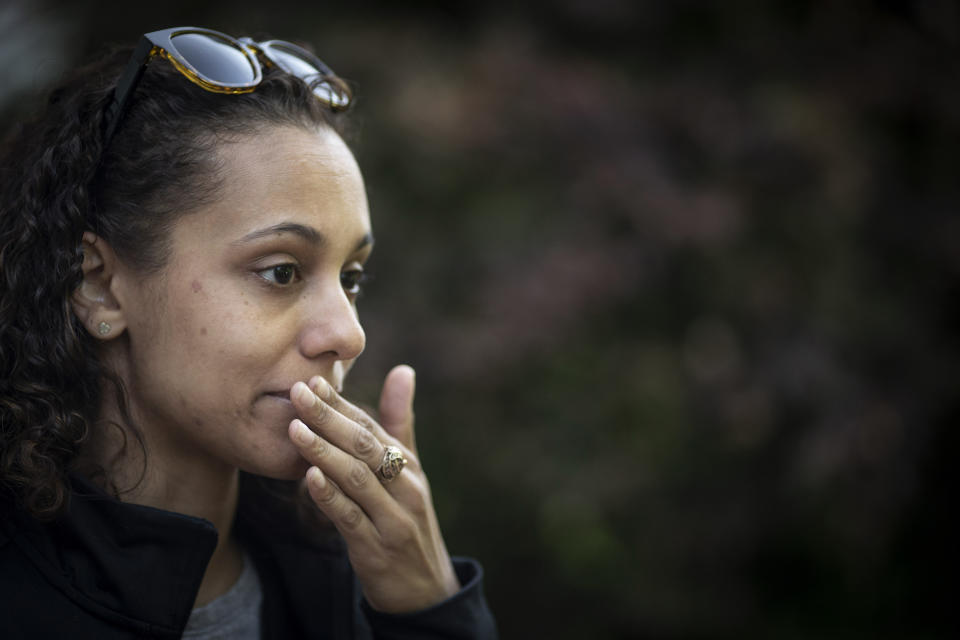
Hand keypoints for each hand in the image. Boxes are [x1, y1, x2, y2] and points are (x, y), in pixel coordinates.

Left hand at [287, 364, 460, 612]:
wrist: (425, 587)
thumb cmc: (407, 520)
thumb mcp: (409, 472)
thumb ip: (399, 422)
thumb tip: (403, 370)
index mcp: (407, 465)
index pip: (372, 426)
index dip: (341, 404)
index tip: (312, 379)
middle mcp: (405, 487)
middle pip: (365, 446)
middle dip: (329, 418)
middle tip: (297, 392)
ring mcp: (394, 518)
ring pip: (357, 478)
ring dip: (324, 451)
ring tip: (295, 429)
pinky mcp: (378, 548)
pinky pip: (351, 518)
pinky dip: (330, 496)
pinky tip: (309, 477)